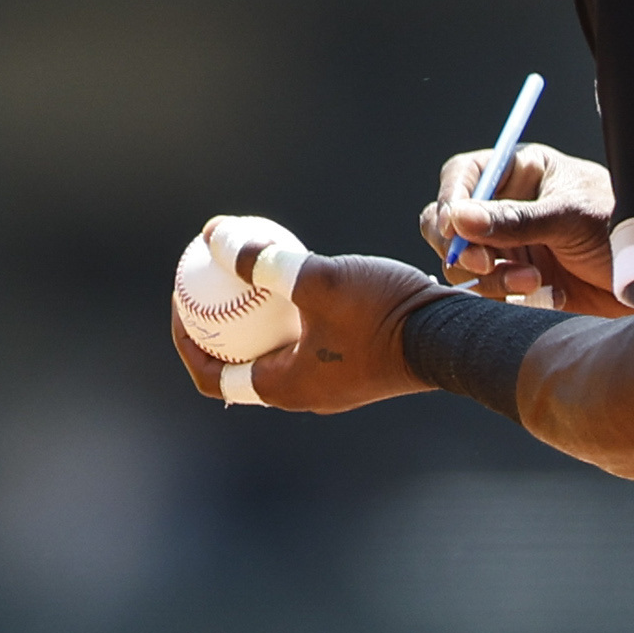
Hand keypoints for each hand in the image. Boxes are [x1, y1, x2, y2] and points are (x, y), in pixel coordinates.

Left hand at [168, 250, 448, 412]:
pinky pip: (307, 346)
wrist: (452, 339)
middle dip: (218, 326)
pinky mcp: (355, 372)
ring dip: (257, 322)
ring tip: (251, 278)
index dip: (185, 339)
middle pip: (239, 365)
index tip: (181, 298)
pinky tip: (300, 281)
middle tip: (210, 283)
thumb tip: (214, 237)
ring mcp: (331, 387)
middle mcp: (302, 395)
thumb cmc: (383, 314)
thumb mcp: (317, 279)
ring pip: (276, 355)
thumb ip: (262, 262)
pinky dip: (292, 320)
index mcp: (282, 386)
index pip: (210, 375)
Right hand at [421, 144, 630, 317]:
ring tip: (534, 283)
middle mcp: (507, 208)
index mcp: (520, 173)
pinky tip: (551, 296)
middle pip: (449, 224)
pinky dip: (512, 299)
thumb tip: (457, 217)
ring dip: (492, 280)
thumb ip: (514, 220)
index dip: (450, 199)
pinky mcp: (519, 282)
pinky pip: (490, 294)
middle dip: (460, 248)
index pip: (463, 176)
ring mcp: (510, 247)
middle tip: (484, 265)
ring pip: (465, 266)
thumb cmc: (622, 228)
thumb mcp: (569, 218)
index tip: (452, 227)